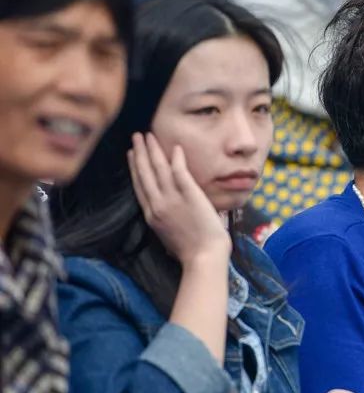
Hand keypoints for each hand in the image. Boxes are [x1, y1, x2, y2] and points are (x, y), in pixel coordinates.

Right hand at [128, 132, 229, 264]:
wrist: (203, 257)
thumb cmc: (191, 251)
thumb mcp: (168, 234)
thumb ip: (164, 219)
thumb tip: (165, 212)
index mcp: (152, 215)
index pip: (140, 186)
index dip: (134, 168)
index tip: (131, 155)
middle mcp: (158, 204)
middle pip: (145, 174)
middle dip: (139, 153)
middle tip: (136, 136)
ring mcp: (172, 199)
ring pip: (158, 169)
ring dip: (153, 151)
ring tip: (148, 136)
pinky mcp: (189, 196)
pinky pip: (180, 173)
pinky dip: (176, 159)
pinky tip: (175, 148)